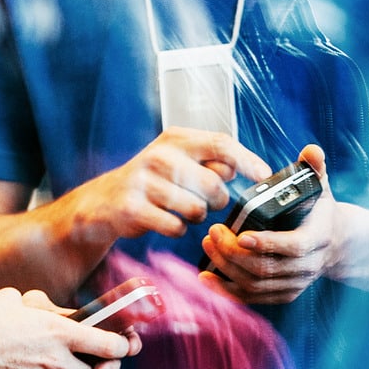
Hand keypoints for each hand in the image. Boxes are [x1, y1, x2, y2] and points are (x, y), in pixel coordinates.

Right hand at [71, 127, 271, 239]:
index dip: (247, 160)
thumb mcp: (178, 160)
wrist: (104, 201)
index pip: (221, 144)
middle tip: (205, 201)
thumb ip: (210, 160)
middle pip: (213, 183)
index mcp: (175, 139)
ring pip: (196, 209)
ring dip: (195, 216)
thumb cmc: (152, 181)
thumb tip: (243, 167)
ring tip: (180, 210)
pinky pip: (175, 227)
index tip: (264, 175)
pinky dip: (177, 229)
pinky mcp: (133, 208)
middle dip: (217, 199)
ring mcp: (144, 182)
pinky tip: (165, 221)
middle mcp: (159, 156)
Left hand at [199, 145, 336, 304]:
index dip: (267, 243)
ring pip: (256, 285)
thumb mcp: (320, 187)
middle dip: (234, 253)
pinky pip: (252, 298)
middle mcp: (308, 266)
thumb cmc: (319, 210)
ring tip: (209, 244)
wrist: (334, 242)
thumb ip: (314, 167)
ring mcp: (295, 284)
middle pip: (267, 268)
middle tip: (213, 232)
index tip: (240, 233)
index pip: (292, 246)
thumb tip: (311, 149)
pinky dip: (227, 290)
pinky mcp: (282, 294)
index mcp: (318, 238)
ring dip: (227, 268)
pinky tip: (207, 276)